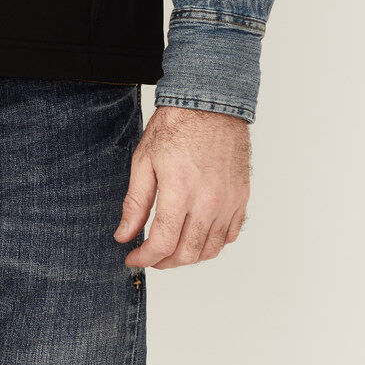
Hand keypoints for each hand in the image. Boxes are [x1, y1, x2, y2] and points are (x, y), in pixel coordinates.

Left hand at [114, 105, 249, 268]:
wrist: (210, 102)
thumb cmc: (176, 125)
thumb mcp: (144, 160)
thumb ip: (135, 202)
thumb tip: (124, 234)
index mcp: (180, 191)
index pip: (162, 243)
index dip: (144, 258)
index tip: (132, 257)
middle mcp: (208, 202)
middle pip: (187, 253)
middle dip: (163, 262)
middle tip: (149, 256)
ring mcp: (229, 202)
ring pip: (210, 249)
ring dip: (188, 257)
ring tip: (170, 250)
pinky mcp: (241, 197)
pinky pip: (230, 235)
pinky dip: (212, 244)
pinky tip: (196, 236)